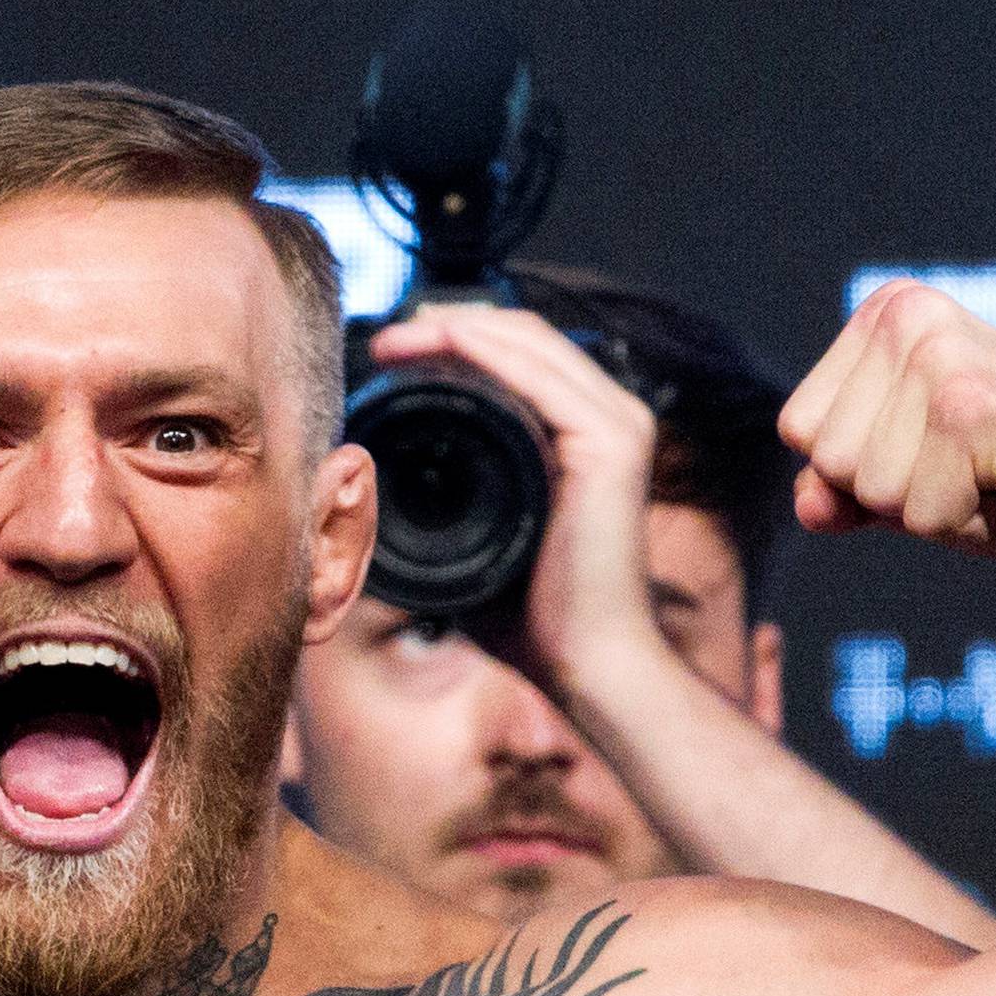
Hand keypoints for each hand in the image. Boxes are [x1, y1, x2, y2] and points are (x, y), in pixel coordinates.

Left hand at [368, 306, 669, 690]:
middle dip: (448, 328)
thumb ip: (447, 519)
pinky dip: (486, 351)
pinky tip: (439, 345)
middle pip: (523, 338)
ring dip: (458, 330)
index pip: (521, 360)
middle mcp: (610, 420)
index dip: (455, 345)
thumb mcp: (480, 552)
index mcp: (585, 438)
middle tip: (383, 341)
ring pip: (530, 342)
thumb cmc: (537, 625)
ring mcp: (617, 425)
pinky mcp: (610, 444)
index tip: (390, 358)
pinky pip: (540, 374)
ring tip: (397, 341)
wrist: (589, 668)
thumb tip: (378, 505)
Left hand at [780, 281, 995, 558]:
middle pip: (827, 461)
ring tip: (991, 469)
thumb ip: (842, 490)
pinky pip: (919, 515)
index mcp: (887, 314)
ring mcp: (940, 358)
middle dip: (894, 491)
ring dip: (932, 506)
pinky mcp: (971, 409)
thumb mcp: (908, 483)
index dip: (860, 469)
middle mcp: (908, 318)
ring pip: (871, 491)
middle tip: (970, 462)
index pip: (799, 430)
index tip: (937, 445)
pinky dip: (964, 521)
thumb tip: (809, 503)